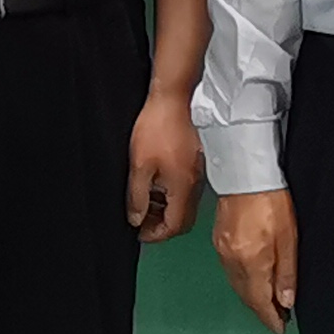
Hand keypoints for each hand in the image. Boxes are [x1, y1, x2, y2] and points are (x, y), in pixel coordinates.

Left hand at [126, 88, 206, 243]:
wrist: (171, 99)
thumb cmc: (156, 128)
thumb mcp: (139, 166)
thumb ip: (138, 197)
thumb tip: (136, 219)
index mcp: (183, 187)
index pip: (175, 225)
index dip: (156, 234)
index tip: (139, 232)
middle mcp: (194, 183)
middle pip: (183, 219)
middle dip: (162, 225)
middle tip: (141, 220)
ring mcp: (196, 172)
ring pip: (184, 205)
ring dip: (165, 209)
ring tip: (144, 202)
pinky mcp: (194, 162)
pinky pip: (185, 189)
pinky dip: (170, 195)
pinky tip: (155, 184)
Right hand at [213, 188, 297, 333]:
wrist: (245, 171)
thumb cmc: (272, 199)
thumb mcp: (288, 236)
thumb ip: (286, 271)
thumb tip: (286, 301)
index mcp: (251, 263)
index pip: (259, 301)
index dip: (270, 318)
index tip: (280, 328)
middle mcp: (232, 261)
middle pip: (246, 295)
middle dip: (261, 309)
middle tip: (277, 317)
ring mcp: (222, 250)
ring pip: (237, 284)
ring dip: (251, 295)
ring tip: (268, 300)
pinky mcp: (218, 239)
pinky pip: (230, 270)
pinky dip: (242, 280)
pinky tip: (252, 277)